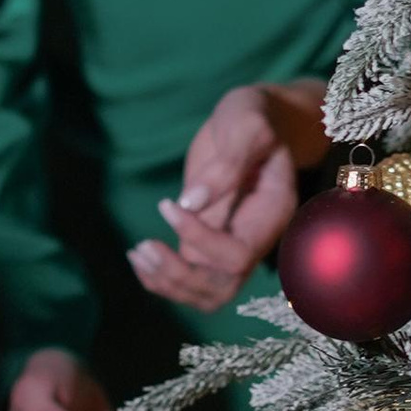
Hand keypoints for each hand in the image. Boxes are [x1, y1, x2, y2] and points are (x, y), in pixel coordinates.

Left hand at [128, 80, 330, 310]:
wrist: (256, 120)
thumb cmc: (253, 117)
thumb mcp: (246, 125)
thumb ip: (227, 164)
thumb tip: (191, 202)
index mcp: (272, 214)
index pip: (238, 254)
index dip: (200, 239)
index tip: (167, 204)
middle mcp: (256, 238)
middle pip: (224, 287)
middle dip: (180, 276)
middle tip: (143, 247)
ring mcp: (232, 243)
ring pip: (208, 294)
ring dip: (169, 284)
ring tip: (137, 253)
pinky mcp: (209, 241)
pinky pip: (191, 280)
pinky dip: (162, 279)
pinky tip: (139, 257)